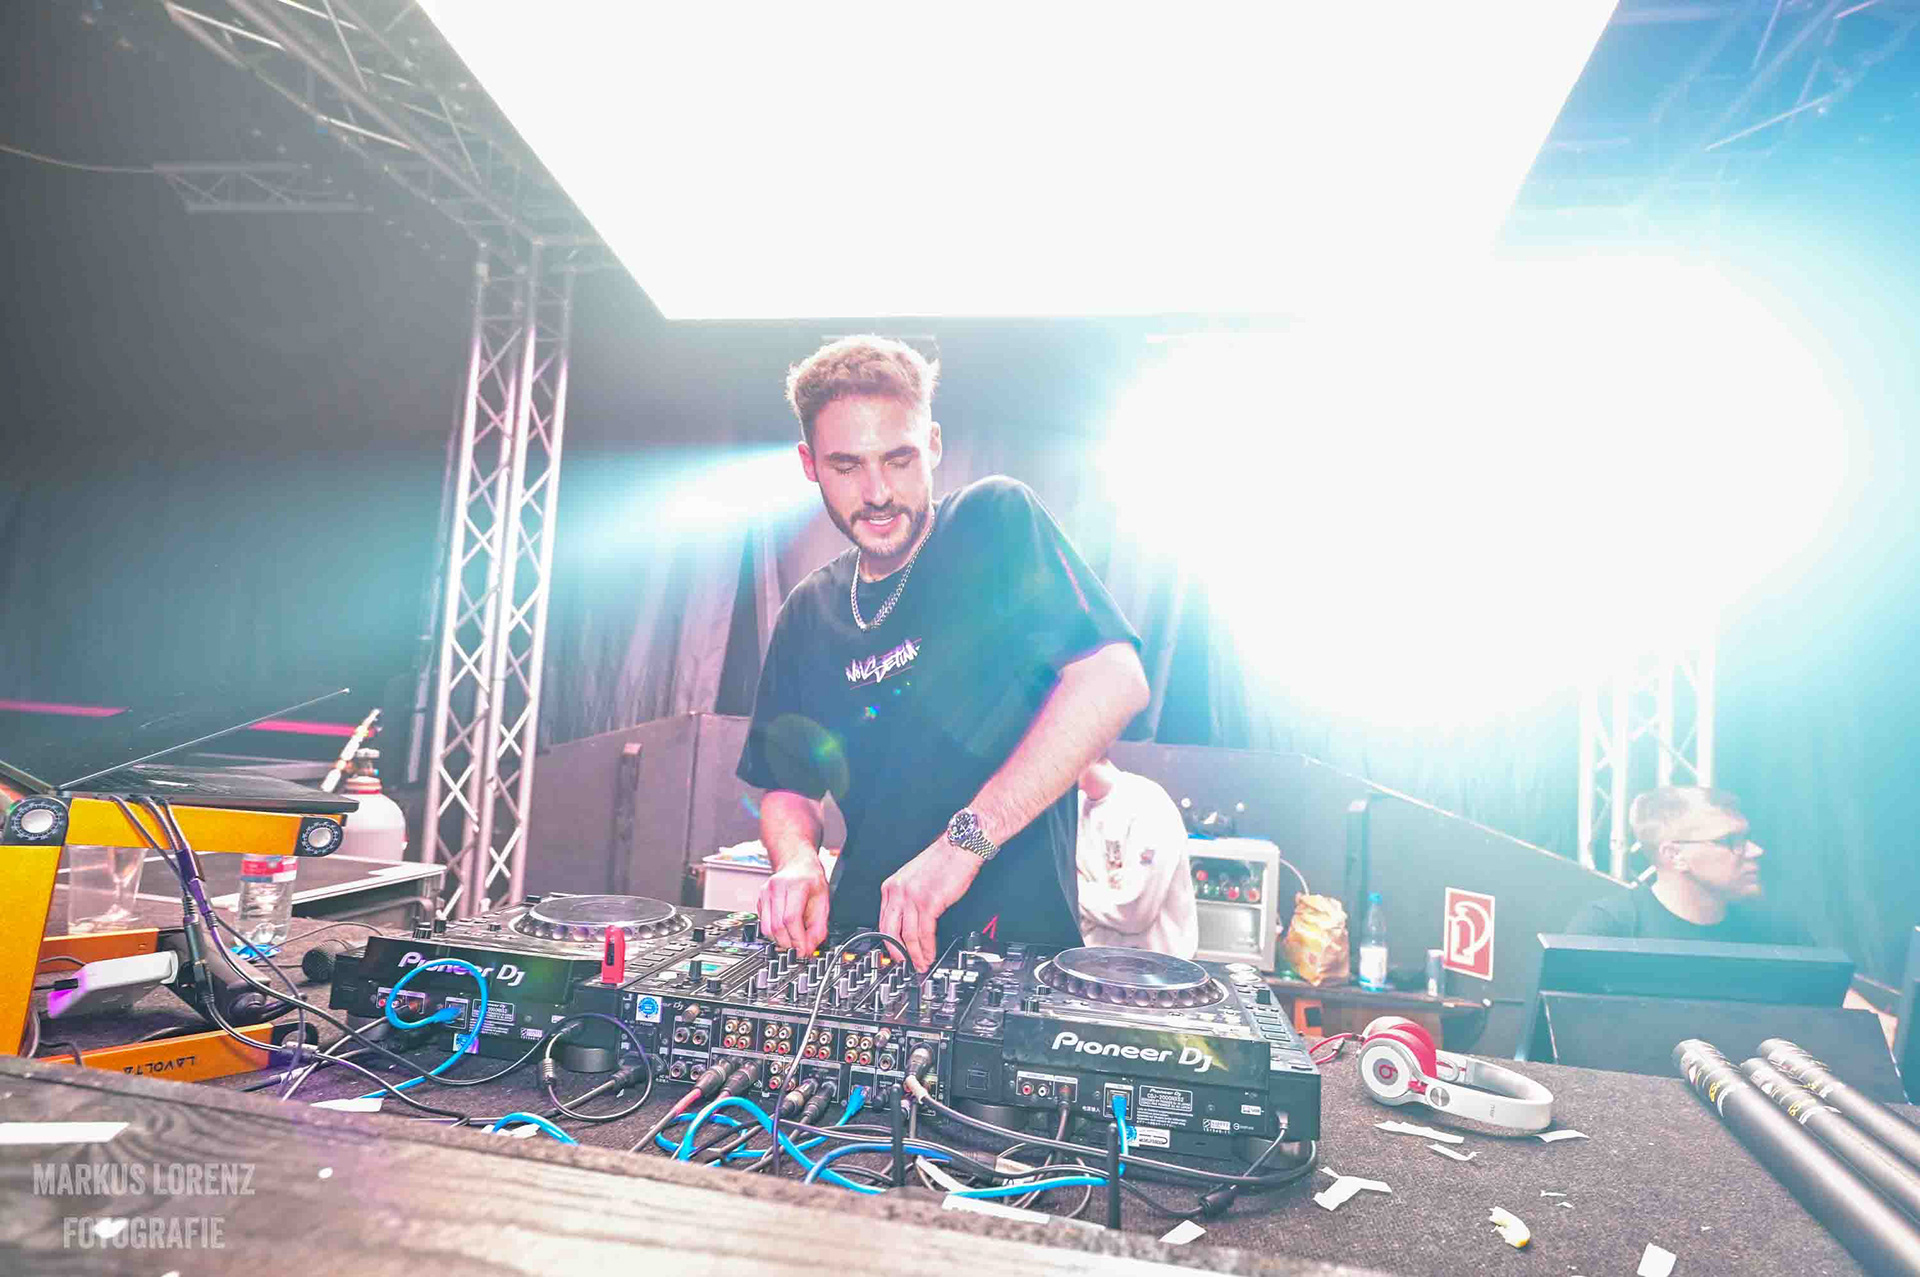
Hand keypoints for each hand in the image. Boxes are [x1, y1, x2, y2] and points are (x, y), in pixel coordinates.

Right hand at [758, 861, 829, 955]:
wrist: (797, 865)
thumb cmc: (811, 881)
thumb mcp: (823, 902)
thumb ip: (818, 927)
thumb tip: (809, 948)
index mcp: (796, 885)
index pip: (791, 918)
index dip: (797, 939)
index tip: (803, 951)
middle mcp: (776, 888)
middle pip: (777, 926)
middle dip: (788, 944)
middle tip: (798, 950)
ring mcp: (765, 893)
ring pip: (767, 928)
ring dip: (780, 941)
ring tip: (792, 941)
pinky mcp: (759, 900)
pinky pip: (763, 924)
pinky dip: (774, 933)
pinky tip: (785, 930)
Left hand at [878, 840, 982, 969]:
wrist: (959, 847)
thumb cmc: (942, 860)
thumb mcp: (913, 878)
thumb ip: (907, 897)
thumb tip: (909, 920)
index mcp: (891, 886)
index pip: (883, 920)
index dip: (888, 940)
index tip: (894, 951)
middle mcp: (898, 892)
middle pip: (891, 931)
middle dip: (897, 952)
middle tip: (904, 964)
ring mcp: (912, 898)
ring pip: (908, 935)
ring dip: (915, 954)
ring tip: (921, 964)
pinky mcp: (929, 903)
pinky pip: (925, 933)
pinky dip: (927, 948)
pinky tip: (929, 954)